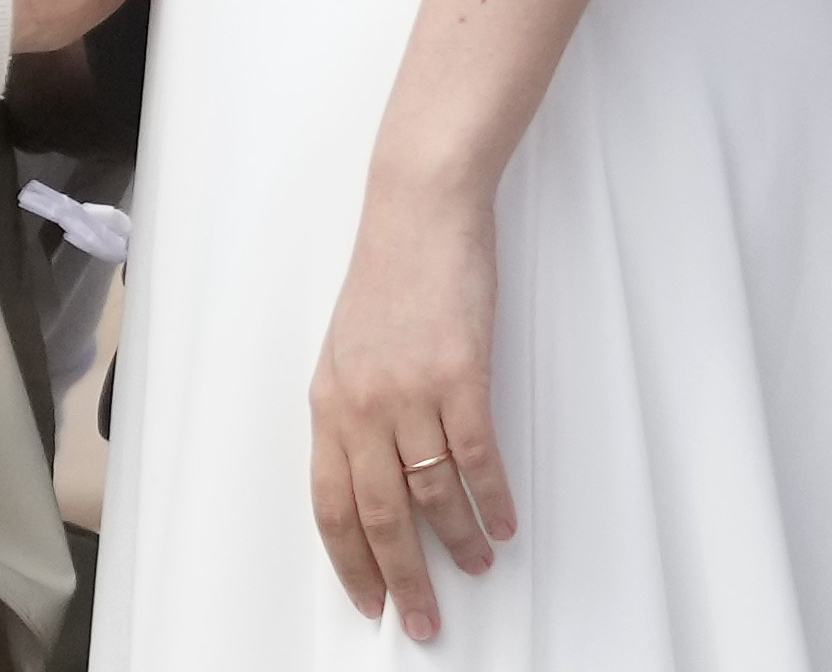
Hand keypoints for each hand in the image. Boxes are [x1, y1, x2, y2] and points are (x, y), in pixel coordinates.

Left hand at [310, 181, 512, 643]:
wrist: (420, 212)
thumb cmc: (391, 274)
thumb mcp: (350, 348)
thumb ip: (356, 411)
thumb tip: (374, 474)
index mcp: (329, 400)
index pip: (330, 503)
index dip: (351, 560)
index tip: (370, 598)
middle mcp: (362, 403)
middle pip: (378, 515)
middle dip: (403, 577)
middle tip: (423, 618)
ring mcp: (411, 390)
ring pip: (431, 494)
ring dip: (457, 539)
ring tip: (475, 563)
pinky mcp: (460, 375)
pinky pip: (476, 458)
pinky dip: (492, 498)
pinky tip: (502, 520)